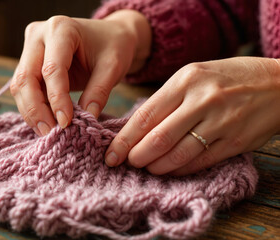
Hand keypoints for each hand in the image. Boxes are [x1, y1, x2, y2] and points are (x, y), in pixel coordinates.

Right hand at [10, 10, 150, 135]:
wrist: (110, 36)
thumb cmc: (113, 46)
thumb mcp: (113, 66)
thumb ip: (99, 91)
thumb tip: (86, 119)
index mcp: (60, 29)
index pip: (52, 69)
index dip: (56, 99)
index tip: (66, 123)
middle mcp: (38, 35)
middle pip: (26, 77)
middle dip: (36, 109)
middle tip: (50, 133)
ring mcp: (30, 49)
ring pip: (20, 86)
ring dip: (31, 112)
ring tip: (48, 132)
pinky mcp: (29, 63)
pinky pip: (24, 90)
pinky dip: (33, 108)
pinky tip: (45, 124)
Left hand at [106, 57, 279, 174]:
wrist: (277, 83)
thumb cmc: (226, 78)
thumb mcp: (193, 76)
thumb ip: (167, 100)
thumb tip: (136, 128)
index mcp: (186, 80)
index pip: (146, 116)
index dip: (124, 139)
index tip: (111, 154)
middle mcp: (202, 100)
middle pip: (158, 138)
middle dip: (137, 156)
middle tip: (127, 163)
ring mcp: (221, 122)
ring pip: (178, 155)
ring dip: (157, 166)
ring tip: (147, 168)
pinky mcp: (236, 142)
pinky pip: (200, 162)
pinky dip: (180, 170)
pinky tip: (170, 170)